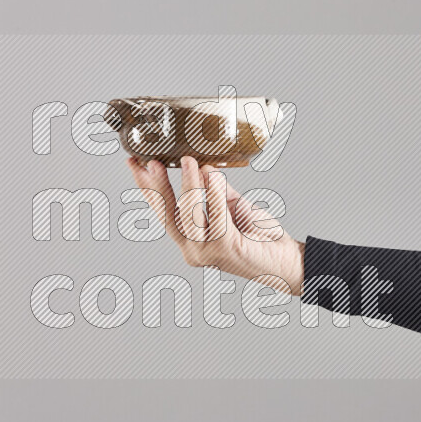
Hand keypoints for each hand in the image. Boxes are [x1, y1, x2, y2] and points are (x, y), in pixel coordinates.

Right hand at [126, 156, 304, 294]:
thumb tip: (202, 166)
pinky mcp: (224, 249)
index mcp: (189, 240)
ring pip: (189, 214)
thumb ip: (214, 189)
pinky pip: (215, 215)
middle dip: (157, 186)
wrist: (285, 260)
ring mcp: (206, 253)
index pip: (162, 211)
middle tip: (152, 161)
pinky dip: (213, 192)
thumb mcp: (230, 206)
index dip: (147, 188)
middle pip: (167, 215)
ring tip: (189, 161)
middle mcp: (192, 250)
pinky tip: (213, 174)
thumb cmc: (259, 237)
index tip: (135, 163)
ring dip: (188, 184)